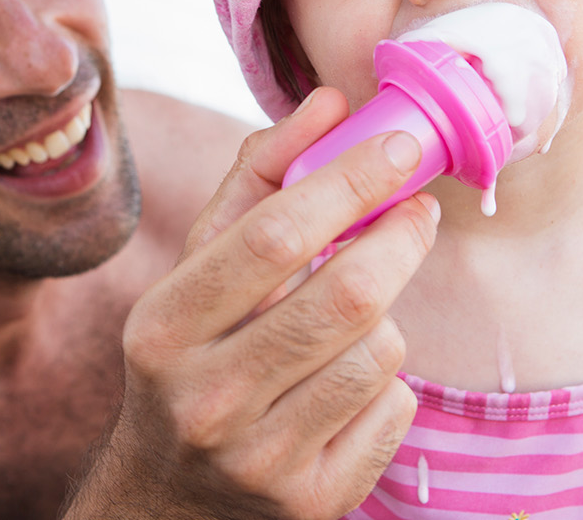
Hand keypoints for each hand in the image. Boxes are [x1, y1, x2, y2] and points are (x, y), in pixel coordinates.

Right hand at [65, 88, 439, 519]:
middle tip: (418, 211)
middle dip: (400, 239)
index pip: (272, 237)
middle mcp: (206, 397)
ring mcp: (259, 458)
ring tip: (356, 318)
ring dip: (387, 320)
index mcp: (164, 326)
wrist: (165, 499)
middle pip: (345, 296)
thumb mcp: (197, 270)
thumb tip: (328, 103)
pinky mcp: (311, 501)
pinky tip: (348, 385)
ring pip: (380, 354)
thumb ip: (257, 180)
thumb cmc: (191, 356)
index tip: (398, 146)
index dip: (349, 181)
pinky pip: (394, 412)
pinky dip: (387, 385)